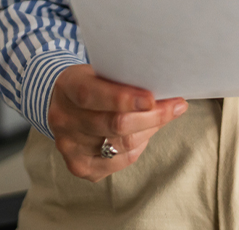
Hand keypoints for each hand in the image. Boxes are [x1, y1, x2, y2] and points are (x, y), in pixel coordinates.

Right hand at [47, 64, 186, 180]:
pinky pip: (119, 161)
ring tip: (161, 117)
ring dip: (149, 131)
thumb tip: (165, 90)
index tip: (152, 98)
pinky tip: (143, 134)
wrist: (63, 103)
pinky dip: (138, 147)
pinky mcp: (79, 166)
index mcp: (67, 87)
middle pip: (113, 124)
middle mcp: (63, 119)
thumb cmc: (92, 83)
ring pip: (122, 145)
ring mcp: (69, 146)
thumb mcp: (101, 72)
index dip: (123, 98)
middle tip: (175, 107)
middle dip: (151, 116)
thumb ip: (124, 80)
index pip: (92, 94)